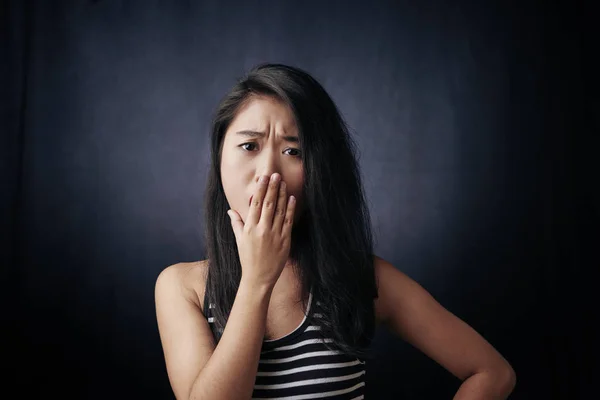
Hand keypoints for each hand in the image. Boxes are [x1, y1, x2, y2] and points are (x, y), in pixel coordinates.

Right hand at [227, 173, 295, 288]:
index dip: (260, 189)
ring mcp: (274, 234)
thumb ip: (236, 223)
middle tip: (275, 175)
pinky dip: (290, 209)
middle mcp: (262, 229)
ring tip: (283, 183)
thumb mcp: (239, 240)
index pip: (255, 204)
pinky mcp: (285, 240)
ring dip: (282, 195)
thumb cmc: (248, 259)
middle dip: (272, 188)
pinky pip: (287, 221)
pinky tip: (291, 198)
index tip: (263, 178)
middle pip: (268, 204)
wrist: (258, 278)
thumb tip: (230, 210)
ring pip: (279, 210)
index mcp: (249, 228)